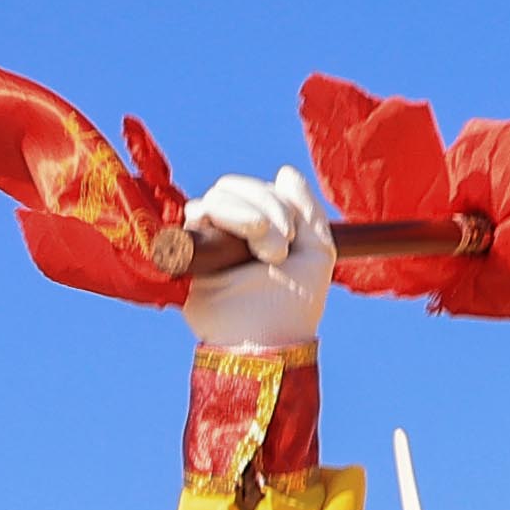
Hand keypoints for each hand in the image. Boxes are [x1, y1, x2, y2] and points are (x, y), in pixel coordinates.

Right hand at [180, 171, 334, 358]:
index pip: (263, 189)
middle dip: (266, 209)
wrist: (265, 338)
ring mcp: (211, 239)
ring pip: (217, 195)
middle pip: (239, 186)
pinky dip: (219, 216)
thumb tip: (283, 171)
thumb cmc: (295, 303)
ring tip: (262, 255)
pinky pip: (194, 213)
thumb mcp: (318, 250)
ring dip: (246, 216)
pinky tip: (231, 245)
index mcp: (265, 228)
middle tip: (278, 251)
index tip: (293, 239)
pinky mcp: (190, 251)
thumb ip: (307, 208)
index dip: (279, 203)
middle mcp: (235, 230)